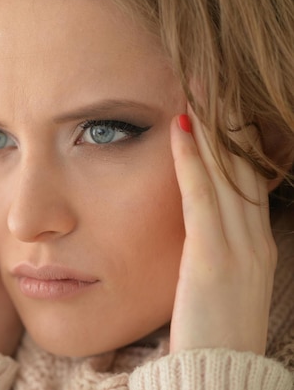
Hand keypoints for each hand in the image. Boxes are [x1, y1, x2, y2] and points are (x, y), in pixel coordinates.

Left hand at [169, 105, 275, 354]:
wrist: (218, 377)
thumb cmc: (213, 331)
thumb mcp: (222, 284)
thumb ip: (216, 250)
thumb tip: (203, 223)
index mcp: (256, 245)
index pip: (248, 179)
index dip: (236, 139)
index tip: (220, 104)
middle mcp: (254, 240)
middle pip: (243, 167)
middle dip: (228, 121)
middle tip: (211, 78)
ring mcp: (238, 249)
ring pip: (227, 174)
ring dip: (212, 128)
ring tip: (198, 86)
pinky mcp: (211, 261)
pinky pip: (202, 200)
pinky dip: (193, 161)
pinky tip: (181, 130)